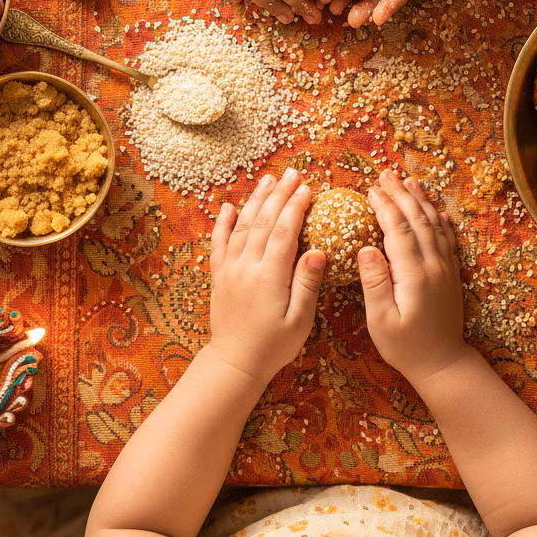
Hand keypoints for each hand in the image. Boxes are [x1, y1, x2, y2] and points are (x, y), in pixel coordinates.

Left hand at [208, 169, 324, 382]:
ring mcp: (229, 269)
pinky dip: (222, 223)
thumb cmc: (273, 346)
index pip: (284, 232)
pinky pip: (218, 243)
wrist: (235, 363)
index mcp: (269, 277)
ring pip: (242, 226)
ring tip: (268, 179)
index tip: (308, 189)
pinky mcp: (219, 276)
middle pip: (263, 222)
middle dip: (279, 194)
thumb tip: (317, 251)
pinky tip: (228, 206)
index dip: (296, 207)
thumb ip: (307, 284)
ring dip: (256, 200)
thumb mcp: (299, 321)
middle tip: (293, 173)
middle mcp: (246, 267)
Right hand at [359, 169, 467, 383]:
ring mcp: (446, 268)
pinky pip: (448, 239)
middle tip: (384, 174)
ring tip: (408, 181)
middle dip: (400, 194)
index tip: (370, 190)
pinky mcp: (452, 274)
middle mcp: (433, 265)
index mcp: (414, 274)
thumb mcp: (381, 321)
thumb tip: (365, 248)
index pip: (397, 229)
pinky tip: (436, 210)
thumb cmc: (405, 347)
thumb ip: (374, 283)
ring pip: (434, 224)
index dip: (384, 206)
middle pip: (416, 219)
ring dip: (421, 201)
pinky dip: (441, 220)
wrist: (444, 364)